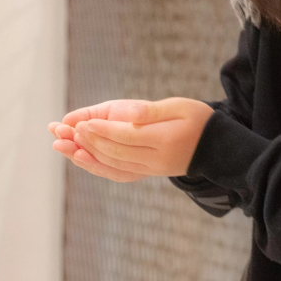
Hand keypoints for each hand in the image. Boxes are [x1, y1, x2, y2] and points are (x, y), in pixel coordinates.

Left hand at [48, 98, 212, 181]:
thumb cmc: (197, 119)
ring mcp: (150, 169)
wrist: (214, 148)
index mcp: (164, 140)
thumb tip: (129, 114)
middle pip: (115, 152)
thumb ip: (153, 111)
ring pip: (113, 164)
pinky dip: (97, 167)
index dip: (103, 130)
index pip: (126, 136)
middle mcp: (155, 159)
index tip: (83, 122)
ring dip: (87, 155)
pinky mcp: (146, 173)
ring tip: (66, 145)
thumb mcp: (180, 106)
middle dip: (89, 141)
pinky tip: (82, 159)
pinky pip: (117, 173)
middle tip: (67, 131)